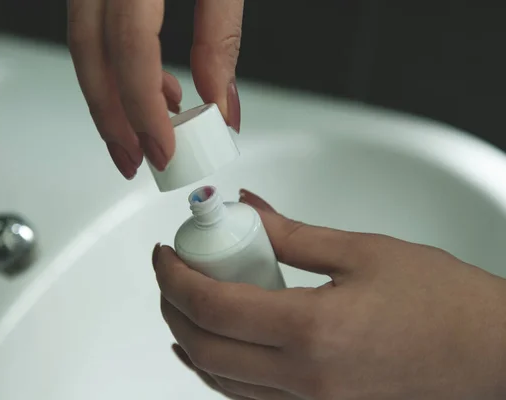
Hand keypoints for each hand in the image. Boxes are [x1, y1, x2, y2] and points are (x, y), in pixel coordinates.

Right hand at [68, 0, 242, 178]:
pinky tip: (155, 90)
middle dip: (112, 119)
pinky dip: (118, 69)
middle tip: (135, 160)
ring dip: (111, 100)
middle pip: (91, 54)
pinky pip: (94, 30)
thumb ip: (221, 36)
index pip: (130, 48)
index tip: (163, 148)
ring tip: (144, 136)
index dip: (144, 108)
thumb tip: (222, 104)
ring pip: (84, 46)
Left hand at [153, 189, 505, 399]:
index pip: (212, 306)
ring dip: (190, 338)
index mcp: (313, 331)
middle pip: (203, 347)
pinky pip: (248, 397)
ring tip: (186, 299)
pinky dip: (219, 368)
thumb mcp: (360, 251)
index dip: (175, 276)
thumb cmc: (441, 303)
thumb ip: (290, 233)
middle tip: (171, 272)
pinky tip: (217, 343)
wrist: (489, 353)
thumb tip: (247, 209)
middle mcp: (305, 379)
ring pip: (218, 379)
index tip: (166, 253)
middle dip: (172, 306)